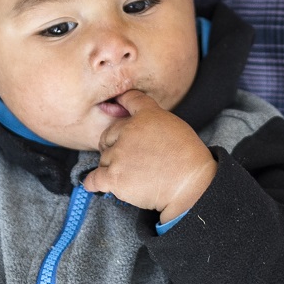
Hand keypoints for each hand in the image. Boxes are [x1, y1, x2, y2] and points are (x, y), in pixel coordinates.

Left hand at [81, 91, 215, 222]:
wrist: (190, 184)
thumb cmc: (187, 158)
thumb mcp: (174, 126)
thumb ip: (153, 120)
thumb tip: (138, 127)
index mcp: (147, 114)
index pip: (128, 100)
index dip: (122, 102)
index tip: (116, 103)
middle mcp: (129, 130)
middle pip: (108, 135)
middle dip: (114, 146)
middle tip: (129, 158)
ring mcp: (119, 154)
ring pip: (104, 159)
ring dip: (112, 167)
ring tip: (131, 175)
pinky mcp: (114, 177)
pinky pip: (93, 179)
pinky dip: (94, 182)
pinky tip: (99, 184)